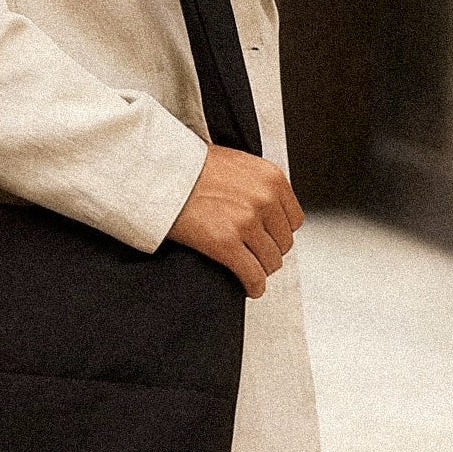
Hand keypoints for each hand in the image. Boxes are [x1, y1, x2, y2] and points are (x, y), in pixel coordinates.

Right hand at [166, 145, 303, 297]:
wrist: (159, 174)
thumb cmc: (189, 167)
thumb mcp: (236, 164)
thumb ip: (256, 185)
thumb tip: (265, 210)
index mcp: (270, 178)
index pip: (293, 219)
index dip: (278, 232)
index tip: (267, 238)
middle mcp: (263, 199)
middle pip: (283, 242)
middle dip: (268, 250)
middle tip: (253, 254)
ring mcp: (245, 222)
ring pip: (270, 262)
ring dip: (260, 269)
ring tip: (248, 269)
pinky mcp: (225, 243)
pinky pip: (252, 275)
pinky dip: (254, 286)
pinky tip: (250, 287)